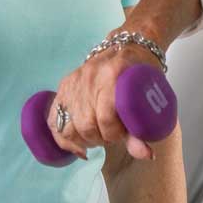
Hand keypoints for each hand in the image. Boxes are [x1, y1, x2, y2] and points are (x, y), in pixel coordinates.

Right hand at [48, 45, 162, 159]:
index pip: (106, 118)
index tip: (122, 136)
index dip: (115, 135)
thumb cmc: (141, 74)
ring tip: (96, 138)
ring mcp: (74, 81)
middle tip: (110, 138)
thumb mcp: (148, 96)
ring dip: (82, 140)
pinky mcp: (64, 86)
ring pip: (67, 126)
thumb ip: (143, 129)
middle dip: (99, 139)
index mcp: (113, 76)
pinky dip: (63, 137)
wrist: (128, 46)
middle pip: (85, 124)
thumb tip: (146, 156)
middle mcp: (90, 77)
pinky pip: (54, 119)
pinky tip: (77, 144)